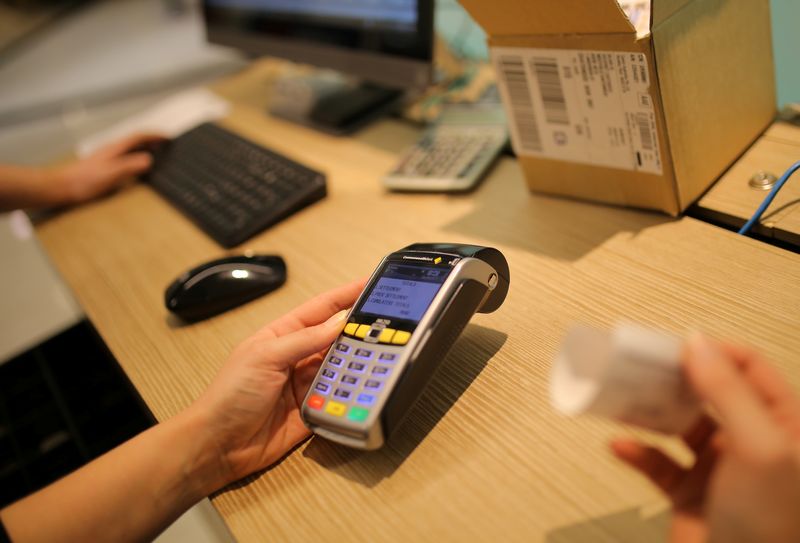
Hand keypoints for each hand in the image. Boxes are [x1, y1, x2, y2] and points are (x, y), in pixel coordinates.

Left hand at [51, 133, 165, 203]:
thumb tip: (149, 159)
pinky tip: (136, 166)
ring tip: (156, 154)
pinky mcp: (103, 166)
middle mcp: (112, 149)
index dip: (154, 136)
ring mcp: (107, 157)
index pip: (138, 136)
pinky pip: (125, 157)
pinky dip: (136, 157)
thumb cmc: (85, 181)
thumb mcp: (111, 173)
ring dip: (144, 148)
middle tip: (166, 145)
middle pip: (135, 140)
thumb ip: (130, 165)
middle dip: (151, 140)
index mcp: (115, 148)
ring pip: (130, 148)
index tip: (168, 137)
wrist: (62, 186)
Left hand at [187, 278, 365, 487]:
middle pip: (336, 337)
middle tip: (389, 323)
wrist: (218, 445)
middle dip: (359, 329)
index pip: (321, 309)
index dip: (346, 295)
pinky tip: (365, 386)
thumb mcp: (265, 356)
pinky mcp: (313, 410)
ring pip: (342, 366)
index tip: (371, 283)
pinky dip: (352, 392)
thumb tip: (340, 322)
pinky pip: (339, 397)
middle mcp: (297, 356)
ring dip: (358, 361)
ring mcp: (306, 383)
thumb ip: (304, 339)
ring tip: (383, 353)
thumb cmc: (230, 395)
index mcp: (283, 335)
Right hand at [612, 335, 799, 542]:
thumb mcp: (758, 447)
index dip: (715, 350)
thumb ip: (728, 391)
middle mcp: (754, 442)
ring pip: (679, 424)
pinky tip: (622, 445)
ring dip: (650, 411)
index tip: (675, 345)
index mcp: (785, 426)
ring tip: (624, 399)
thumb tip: (697, 343)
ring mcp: (721, 468)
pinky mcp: (690, 493)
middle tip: (643, 364)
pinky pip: (657, 462)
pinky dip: (636, 452)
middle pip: (710, 391)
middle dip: (675, 376)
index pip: (751, 367)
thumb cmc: (770, 526)